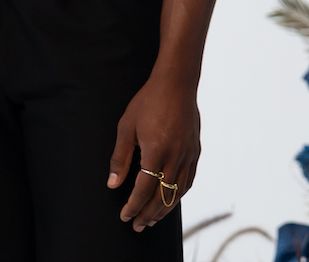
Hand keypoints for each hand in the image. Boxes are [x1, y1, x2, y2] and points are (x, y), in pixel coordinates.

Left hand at [108, 68, 200, 231]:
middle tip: (137, 225)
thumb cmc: (149, 101)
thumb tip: (112, 184)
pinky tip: (172, 199)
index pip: (144, 189)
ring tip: (153, 219)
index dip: (133, 206)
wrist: (177, 83)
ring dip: (165, 209)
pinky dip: (180, 194)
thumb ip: (120, 158)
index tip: (125, 216)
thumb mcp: (126, 127)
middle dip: (148, 214)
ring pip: (178, 192)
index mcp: (156, 151)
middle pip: (163, 196)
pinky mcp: (196, 149)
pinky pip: (189, 179)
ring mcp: (188, 153)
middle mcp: (175, 156)